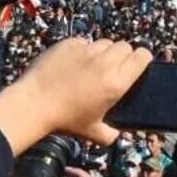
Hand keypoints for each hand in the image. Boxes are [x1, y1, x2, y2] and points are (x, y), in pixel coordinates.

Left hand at [0, 37, 152, 151]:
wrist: (34, 104)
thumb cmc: (64, 120)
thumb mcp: (93, 133)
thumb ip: (111, 134)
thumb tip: (117, 133)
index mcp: (117, 83)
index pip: (142, 57)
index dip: (142, 59)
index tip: (137, 64)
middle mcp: (105, 63)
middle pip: (125, 46)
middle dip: (123, 55)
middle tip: (112, 68)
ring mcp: (86, 51)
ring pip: (105, 43)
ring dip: (103, 52)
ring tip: (92, 66)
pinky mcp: (69, 43)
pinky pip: (83, 42)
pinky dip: (82, 50)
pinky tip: (73, 64)